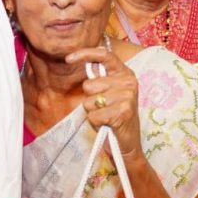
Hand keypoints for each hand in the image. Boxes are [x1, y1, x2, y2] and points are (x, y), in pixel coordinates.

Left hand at [66, 46, 142, 160]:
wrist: (127, 143)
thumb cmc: (114, 116)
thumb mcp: (109, 93)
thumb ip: (100, 78)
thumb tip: (88, 64)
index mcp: (125, 74)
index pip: (105, 55)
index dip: (85, 54)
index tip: (68, 58)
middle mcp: (128, 82)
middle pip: (90, 85)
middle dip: (90, 98)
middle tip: (103, 107)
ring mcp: (127, 97)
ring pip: (89, 101)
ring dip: (93, 112)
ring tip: (106, 116)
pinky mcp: (123, 112)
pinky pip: (93, 115)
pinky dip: (96, 122)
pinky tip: (107, 124)